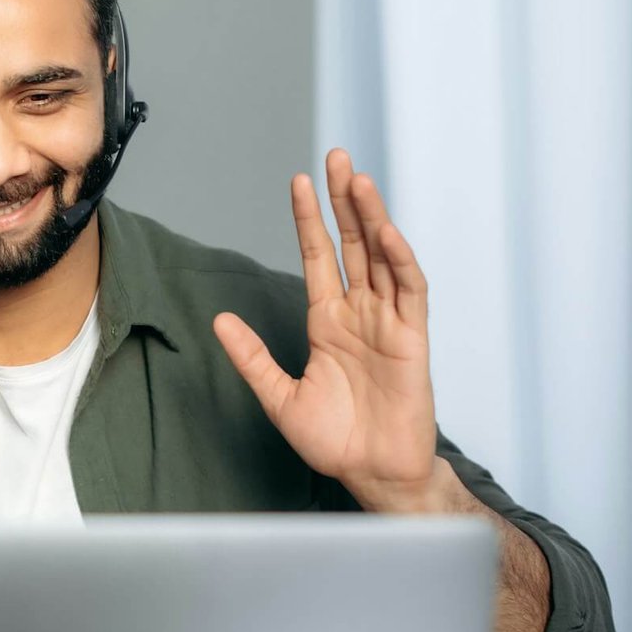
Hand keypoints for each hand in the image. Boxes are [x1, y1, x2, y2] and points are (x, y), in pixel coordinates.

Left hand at [213, 148, 438, 511]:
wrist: (372, 474)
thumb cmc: (334, 440)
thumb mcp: (279, 396)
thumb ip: (252, 358)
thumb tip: (218, 322)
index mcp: (328, 322)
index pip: (319, 257)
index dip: (310, 219)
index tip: (299, 181)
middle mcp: (360, 313)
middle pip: (354, 244)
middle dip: (345, 201)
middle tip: (336, 157)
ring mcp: (388, 323)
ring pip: (383, 258)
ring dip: (373, 218)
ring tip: (358, 179)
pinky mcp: (412, 340)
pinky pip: (409, 292)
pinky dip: (399, 261)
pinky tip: (386, 233)